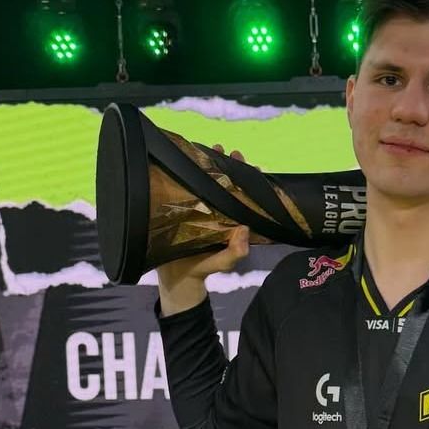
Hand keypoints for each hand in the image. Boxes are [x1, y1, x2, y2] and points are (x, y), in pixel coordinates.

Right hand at [156, 146, 251, 315]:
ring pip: (208, 182)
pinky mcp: (181, 208)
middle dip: (230, 165)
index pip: (244, 196)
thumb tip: (244, 229)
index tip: (252, 165)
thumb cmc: (203, 270)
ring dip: (211, 164)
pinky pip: (187, 188)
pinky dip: (189, 174)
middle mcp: (218, 211)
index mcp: (231, 220)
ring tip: (214, 149)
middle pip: (227, 184)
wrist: (176, 279)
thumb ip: (235, 252)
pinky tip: (189, 160)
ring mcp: (200, 208)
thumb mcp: (223, 262)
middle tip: (230, 151)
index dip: (249, 180)